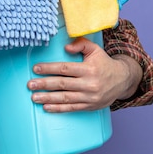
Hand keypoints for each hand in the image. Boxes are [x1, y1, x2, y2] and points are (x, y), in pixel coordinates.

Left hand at [27, 37, 141, 112]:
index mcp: (89, 69)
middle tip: (30, 85)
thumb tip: (66, 48)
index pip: (65, 69)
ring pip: (65, 98)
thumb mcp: (95, 50)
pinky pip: (72, 108)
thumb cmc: (104, 63)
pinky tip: (46, 107)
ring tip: (34, 97)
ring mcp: (89, 97)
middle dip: (44, 84)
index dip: (49, 68)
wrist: (123, 80)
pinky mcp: (89, 106)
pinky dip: (58, 109)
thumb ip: (81, 45)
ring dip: (48, 98)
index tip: (36, 69)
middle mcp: (89, 84)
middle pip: (62, 84)